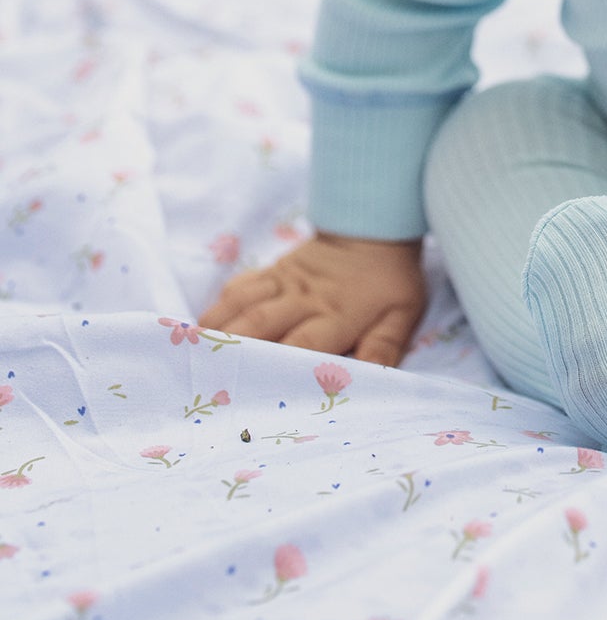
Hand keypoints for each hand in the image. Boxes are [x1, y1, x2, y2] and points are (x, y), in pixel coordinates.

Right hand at [197, 231, 428, 366]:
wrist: (375, 224)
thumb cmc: (390, 281)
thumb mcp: (402, 314)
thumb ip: (384, 346)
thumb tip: (372, 381)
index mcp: (337, 313)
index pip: (302, 344)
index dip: (279, 368)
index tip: (255, 395)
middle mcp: (304, 297)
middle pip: (260, 323)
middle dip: (233, 351)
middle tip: (206, 382)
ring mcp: (284, 281)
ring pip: (243, 304)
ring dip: (217, 330)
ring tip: (192, 358)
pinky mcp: (272, 270)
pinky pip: (240, 286)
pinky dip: (220, 306)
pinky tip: (203, 327)